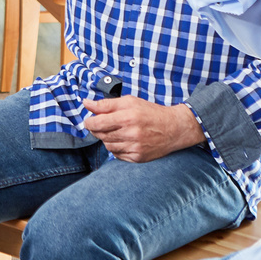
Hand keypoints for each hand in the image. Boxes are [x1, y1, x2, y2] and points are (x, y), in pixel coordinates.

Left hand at [80, 97, 202, 162]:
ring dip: (108, 139)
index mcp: (128, 117)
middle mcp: (131, 133)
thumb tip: (86, 103)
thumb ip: (106, 104)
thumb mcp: (129, 101)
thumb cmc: (151, 112)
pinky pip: (117, 155)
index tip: (89, 121)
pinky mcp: (138, 157)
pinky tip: (125, 140)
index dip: (89, 122)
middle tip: (103, 124)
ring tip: (118, 131)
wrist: (174, 128)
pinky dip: (117, 148)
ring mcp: (135, 147)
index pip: (98, 123)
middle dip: (97, 129)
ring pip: (108, 146)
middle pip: (101, 135)